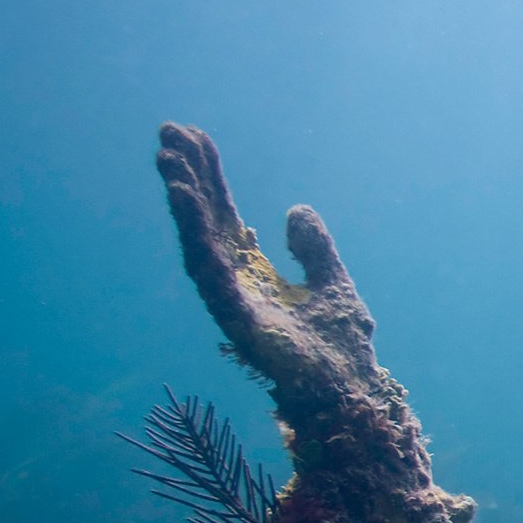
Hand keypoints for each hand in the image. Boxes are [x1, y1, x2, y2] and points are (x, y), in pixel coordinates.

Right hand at [156, 124, 424, 481]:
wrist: (353, 390)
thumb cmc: (342, 348)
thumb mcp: (333, 281)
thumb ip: (314, 247)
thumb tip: (296, 209)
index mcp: (257, 274)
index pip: (226, 217)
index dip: (211, 179)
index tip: (195, 138)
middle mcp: (237, 283)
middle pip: (206, 221)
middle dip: (189, 178)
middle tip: (170, 132)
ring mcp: (232, 300)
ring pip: (200, 240)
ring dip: (184, 199)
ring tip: (169, 159)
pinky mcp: (235, 318)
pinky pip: (210, 271)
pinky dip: (196, 235)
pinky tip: (185, 200)